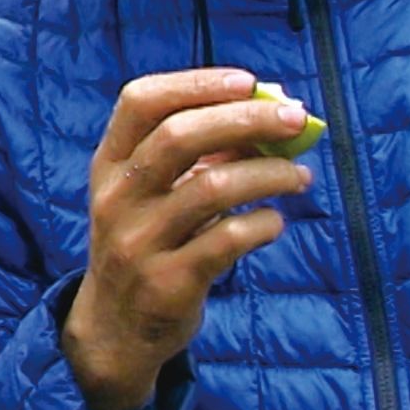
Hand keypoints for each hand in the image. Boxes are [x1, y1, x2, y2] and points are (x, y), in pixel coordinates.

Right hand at [63, 68, 312, 409]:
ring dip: (268, 173)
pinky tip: (275, 222)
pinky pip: (228, 241)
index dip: (195, 82)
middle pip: (178, 136)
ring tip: (299, 175)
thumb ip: (204, 153)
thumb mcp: (155, 195)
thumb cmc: (148, 242)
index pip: (140, 101)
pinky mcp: (168, 283)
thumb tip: (275, 110)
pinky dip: (263, 224)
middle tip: (295, 118)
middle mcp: (117, 198)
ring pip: (212, 188)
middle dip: (245, 119)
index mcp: (109, 165)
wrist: (115, 329)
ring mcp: (139, 242)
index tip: (247, 80)